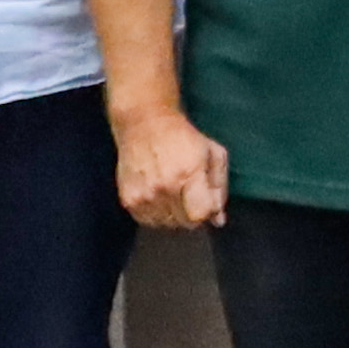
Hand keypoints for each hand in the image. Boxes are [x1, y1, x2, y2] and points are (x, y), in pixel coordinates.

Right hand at [114, 103, 231, 229]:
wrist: (144, 122)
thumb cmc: (182, 136)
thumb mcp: (213, 153)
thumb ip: (219, 188)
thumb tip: (218, 220)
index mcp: (188, 172)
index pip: (200, 215)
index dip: (207, 213)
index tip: (206, 202)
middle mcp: (164, 186)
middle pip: (184, 223)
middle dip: (193, 214)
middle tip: (190, 196)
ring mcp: (144, 194)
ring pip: (167, 225)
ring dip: (174, 215)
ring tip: (174, 193)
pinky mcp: (128, 199)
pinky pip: (148, 222)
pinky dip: (157, 215)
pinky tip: (160, 196)